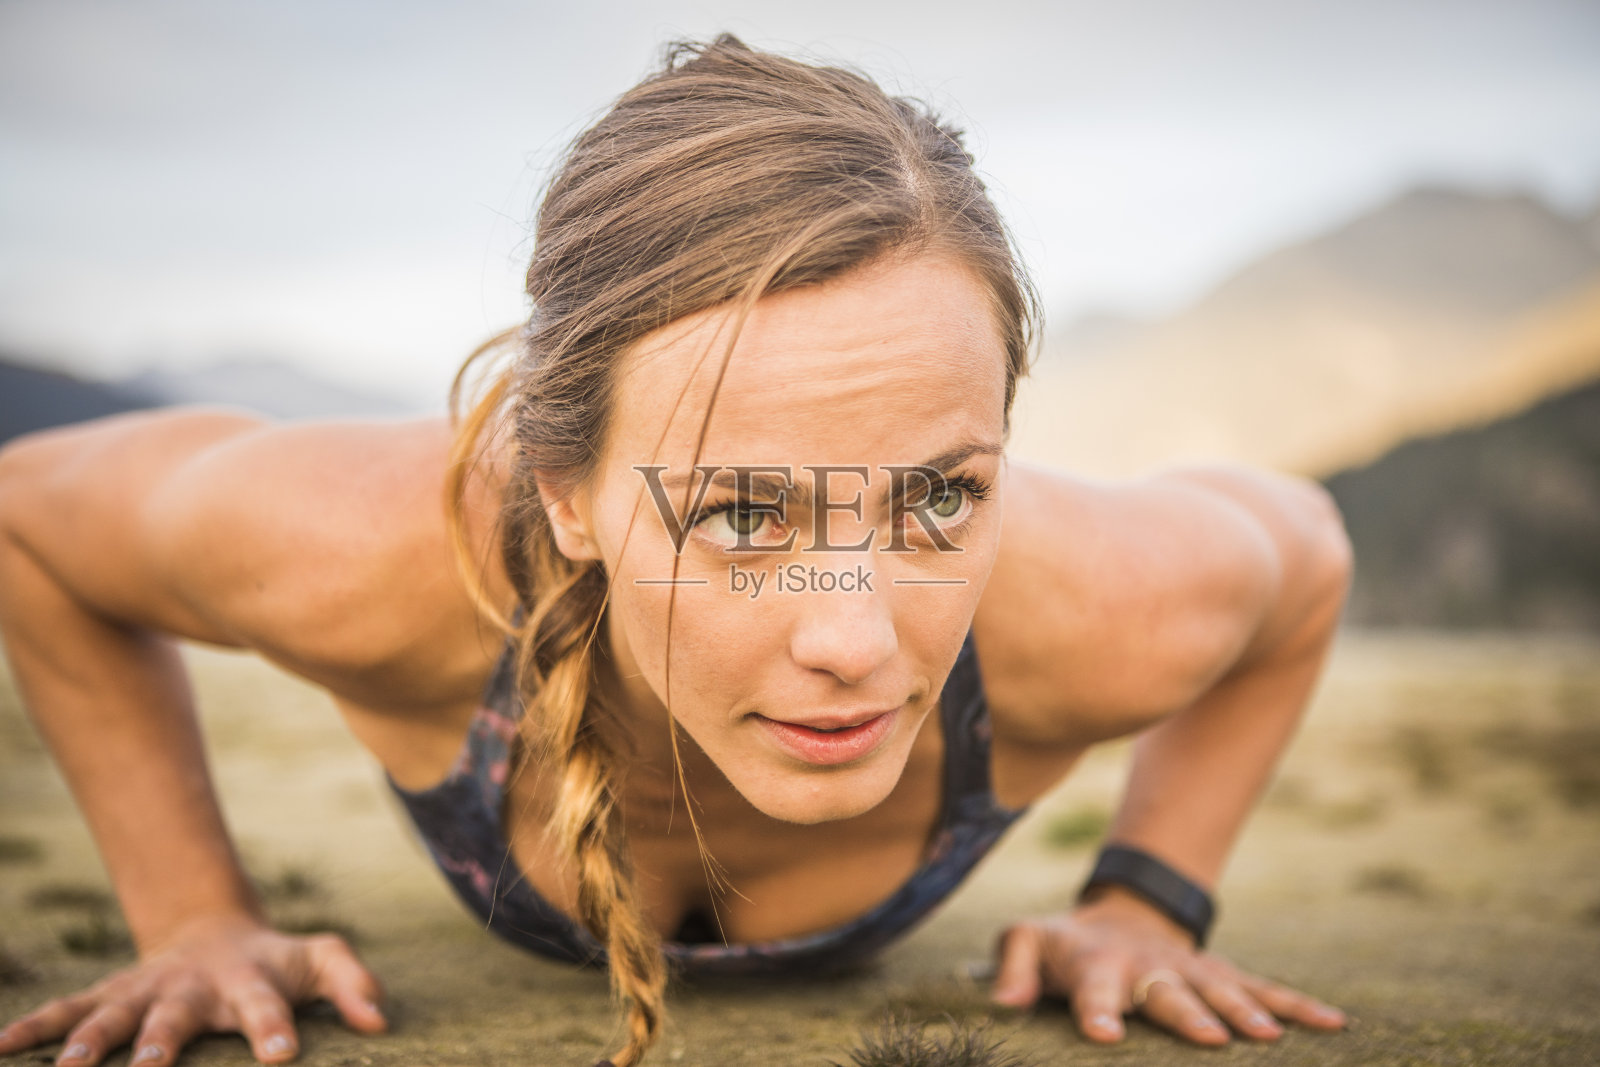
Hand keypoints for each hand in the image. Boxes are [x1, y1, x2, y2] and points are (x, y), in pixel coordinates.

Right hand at [0, 913, 386, 1065]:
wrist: (218, 931)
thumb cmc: (278, 962)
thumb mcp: (321, 961)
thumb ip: (353, 983)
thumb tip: (380, 1021)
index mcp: (248, 982)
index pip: (266, 1008)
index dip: (274, 1031)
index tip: (282, 1058)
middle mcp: (191, 988)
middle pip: (176, 1016)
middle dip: (162, 1042)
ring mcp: (145, 991)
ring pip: (112, 1015)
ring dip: (87, 1040)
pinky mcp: (111, 995)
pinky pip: (67, 1009)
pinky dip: (34, 1027)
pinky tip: (1, 1047)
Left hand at [988, 887, 1345, 1045]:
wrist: (1117, 915)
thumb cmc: (1065, 946)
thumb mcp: (1026, 941)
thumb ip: (1012, 966)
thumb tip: (1003, 1001)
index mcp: (1097, 965)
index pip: (1094, 990)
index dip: (1097, 1011)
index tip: (1103, 1035)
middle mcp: (1149, 967)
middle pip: (1168, 992)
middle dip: (1188, 1014)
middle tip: (1209, 1037)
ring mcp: (1190, 970)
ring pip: (1222, 990)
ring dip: (1246, 1012)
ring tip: (1270, 1037)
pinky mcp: (1221, 976)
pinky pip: (1264, 988)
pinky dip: (1298, 1005)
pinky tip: (1333, 1023)